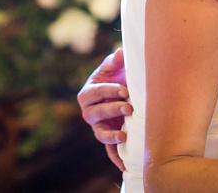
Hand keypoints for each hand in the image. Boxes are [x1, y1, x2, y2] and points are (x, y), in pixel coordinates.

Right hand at [76, 47, 131, 170]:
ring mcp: (98, 127)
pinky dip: (115, 157)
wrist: (123, 91)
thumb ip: (115, 61)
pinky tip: (124, 165)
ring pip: (100, 133)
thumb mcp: (114, 67)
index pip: (97, 92)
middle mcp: (89, 112)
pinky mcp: (108, 137)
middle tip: (129, 107)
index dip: (110, 91)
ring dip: (111, 135)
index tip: (125, 90)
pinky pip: (109, 150)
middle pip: (97, 113)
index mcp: (88, 93)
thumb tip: (120, 52)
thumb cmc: (116, 76)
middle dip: (112, 109)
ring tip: (123, 135)